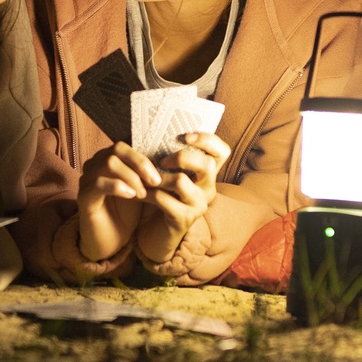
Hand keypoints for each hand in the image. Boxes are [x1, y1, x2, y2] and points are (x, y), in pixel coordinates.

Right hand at [76, 143, 157, 261]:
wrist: (111, 241)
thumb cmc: (126, 213)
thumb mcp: (140, 189)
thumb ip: (145, 173)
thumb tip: (165, 159)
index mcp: (106, 160)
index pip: (123, 147)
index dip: (142, 158)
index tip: (158, 176)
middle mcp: (93, 166)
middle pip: (116, 150)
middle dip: (140, 164)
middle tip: (155, 183)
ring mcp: (86, 180)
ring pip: (109, 163)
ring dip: (131, 177)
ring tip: (143, 194)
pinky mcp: (84, 197)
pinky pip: (99, 183)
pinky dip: (118, 187)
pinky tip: (131, 196)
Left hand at [136, 131, 227, 267]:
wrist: (158, 232)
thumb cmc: (163, 195)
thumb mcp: (170, 174)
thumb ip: (169, 155)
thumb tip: (152, 129)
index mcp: (208, 173)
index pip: (222, 151)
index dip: (207, 140)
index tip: (185, 136)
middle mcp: (208, 188)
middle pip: (206, 164)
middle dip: (181, 157)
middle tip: (162, 161)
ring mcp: (199, 205)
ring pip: (181, 181)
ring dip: (159, 177)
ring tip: (147, 178)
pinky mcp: (184, 219)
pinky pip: (164, 200)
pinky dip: (148, 193)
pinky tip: (139, 193)